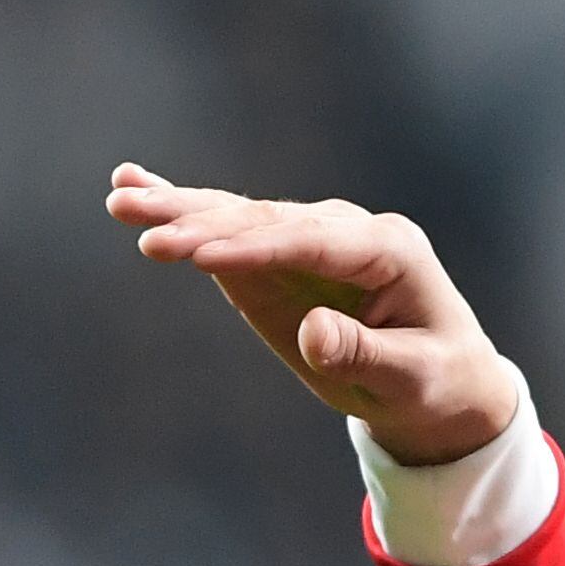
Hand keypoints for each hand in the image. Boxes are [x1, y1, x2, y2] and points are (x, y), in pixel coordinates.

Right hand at [106, 165, 524, 464]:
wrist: (443, 381)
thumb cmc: (434, 382)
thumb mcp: (410, 381)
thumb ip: (363, 355)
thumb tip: (313, 333)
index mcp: (389, 250)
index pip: (313, 244)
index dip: (257, 249)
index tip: (203, 256)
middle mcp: (348, 230)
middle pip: (268, 221)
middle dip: (206, 225)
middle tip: (149, 233)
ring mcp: (313, 236)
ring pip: (241, 217)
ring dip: (180, 209)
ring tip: (121, 199)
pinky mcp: (283, 255)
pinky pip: (231, 228)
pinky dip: (185, 210)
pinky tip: (133, 184)